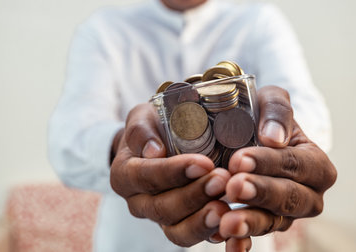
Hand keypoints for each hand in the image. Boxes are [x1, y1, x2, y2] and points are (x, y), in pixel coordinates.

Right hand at [110, 103, 231, 246]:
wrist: (158, 144)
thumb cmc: (152, 127)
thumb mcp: (142, 118)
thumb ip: (141, 130)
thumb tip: (153, 150)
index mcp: (125, 175)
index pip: (145, 176)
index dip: (173, 172)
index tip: (203, 163)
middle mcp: (138, 201)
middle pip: (163, 207)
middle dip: (194, 195)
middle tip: (222, 180)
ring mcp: (159, 217)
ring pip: (177, 230)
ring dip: (203, 220)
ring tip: (226, 207)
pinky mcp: (180, 226)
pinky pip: (193, 236)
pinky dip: (212, 233)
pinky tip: (230, 223)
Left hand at [219, 86, 336, 250]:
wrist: (247, 134)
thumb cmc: (263, 117)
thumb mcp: (271, 101)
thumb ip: (277, 110)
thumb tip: (273, 137)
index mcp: (316, 164)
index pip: (297, 165)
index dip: (270, 164)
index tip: (240, 159)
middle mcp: (307, 195)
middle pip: (290, 199)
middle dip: (261, 193)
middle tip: (234, 186)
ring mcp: (285, 214)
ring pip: (272, 222)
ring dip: (249, 222)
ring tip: (226, 220)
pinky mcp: (263, 225)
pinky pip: (254, 238)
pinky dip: (241, 242)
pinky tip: (225, 241)